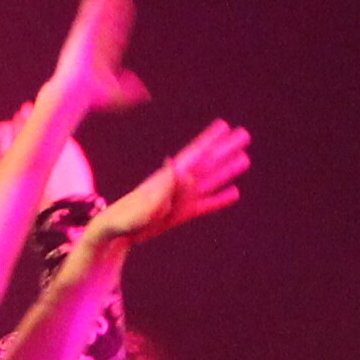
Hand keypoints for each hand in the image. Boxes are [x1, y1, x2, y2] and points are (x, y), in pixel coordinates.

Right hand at [47, 0, 146, 112]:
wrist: (74, 92)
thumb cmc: (91, 97)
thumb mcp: (115, 96)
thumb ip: (129, 91)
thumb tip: (144, 92)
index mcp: (105, 49)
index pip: (116, 27)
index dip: (122, 13)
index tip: (126, 2)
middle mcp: (97, 35)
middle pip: (108, 9)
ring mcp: (91, 28)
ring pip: (101, 2)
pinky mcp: (86, 24)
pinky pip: (94, 2)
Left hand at [87, 119, 248, 246]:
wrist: (113, 234)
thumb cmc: (125, 219)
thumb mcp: (145, 204)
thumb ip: (166, 187)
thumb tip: (182, 167)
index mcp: (168, 178)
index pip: (195, 154)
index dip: (210, 140)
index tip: (225, 125)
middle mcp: (177, 184)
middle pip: (207, 162)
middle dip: (226, 149)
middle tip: (245, 134)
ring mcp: (180, 198)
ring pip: (210, 181)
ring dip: (227, 171)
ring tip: (246, 160)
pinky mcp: (181, 214)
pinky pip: (206, 205)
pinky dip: (220, 199)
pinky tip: (235, 193)